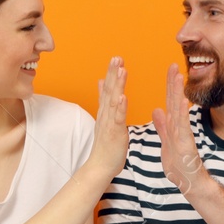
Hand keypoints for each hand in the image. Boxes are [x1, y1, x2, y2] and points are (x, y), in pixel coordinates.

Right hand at [86, 57, 128, 178]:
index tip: (116, 58)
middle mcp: (106, 114)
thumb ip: (103, 100)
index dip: (111, 73)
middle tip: (117, 57)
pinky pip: (118, 118)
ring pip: (113, 100)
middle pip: (109, 90)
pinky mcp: (115, 132)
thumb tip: (100, 82)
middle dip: (112, 73)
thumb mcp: (104, 119)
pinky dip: (120, 107)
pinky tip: (123, 96)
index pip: (107, 88)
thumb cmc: (106, 144)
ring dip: (117, 85)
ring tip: (121, 70)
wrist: (101, 165)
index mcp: (106, 111)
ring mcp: (109, 123)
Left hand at [153, 63, 212, 200]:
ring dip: (178, 92)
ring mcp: (183, 134)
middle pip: (175, 101)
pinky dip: (182, 113)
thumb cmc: (180, 165)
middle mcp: (179, 127)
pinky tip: (182, 101)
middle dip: (174, 83)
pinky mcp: (185, 143)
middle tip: (174, 65)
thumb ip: (162, 125)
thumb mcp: (166, 141)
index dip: (170, 85)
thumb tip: (157, 110)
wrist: (189, 183)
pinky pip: (182, 126)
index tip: (170, 69)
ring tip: (178, 76)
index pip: (170, 101)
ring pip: (179, 109)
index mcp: (173, 125)